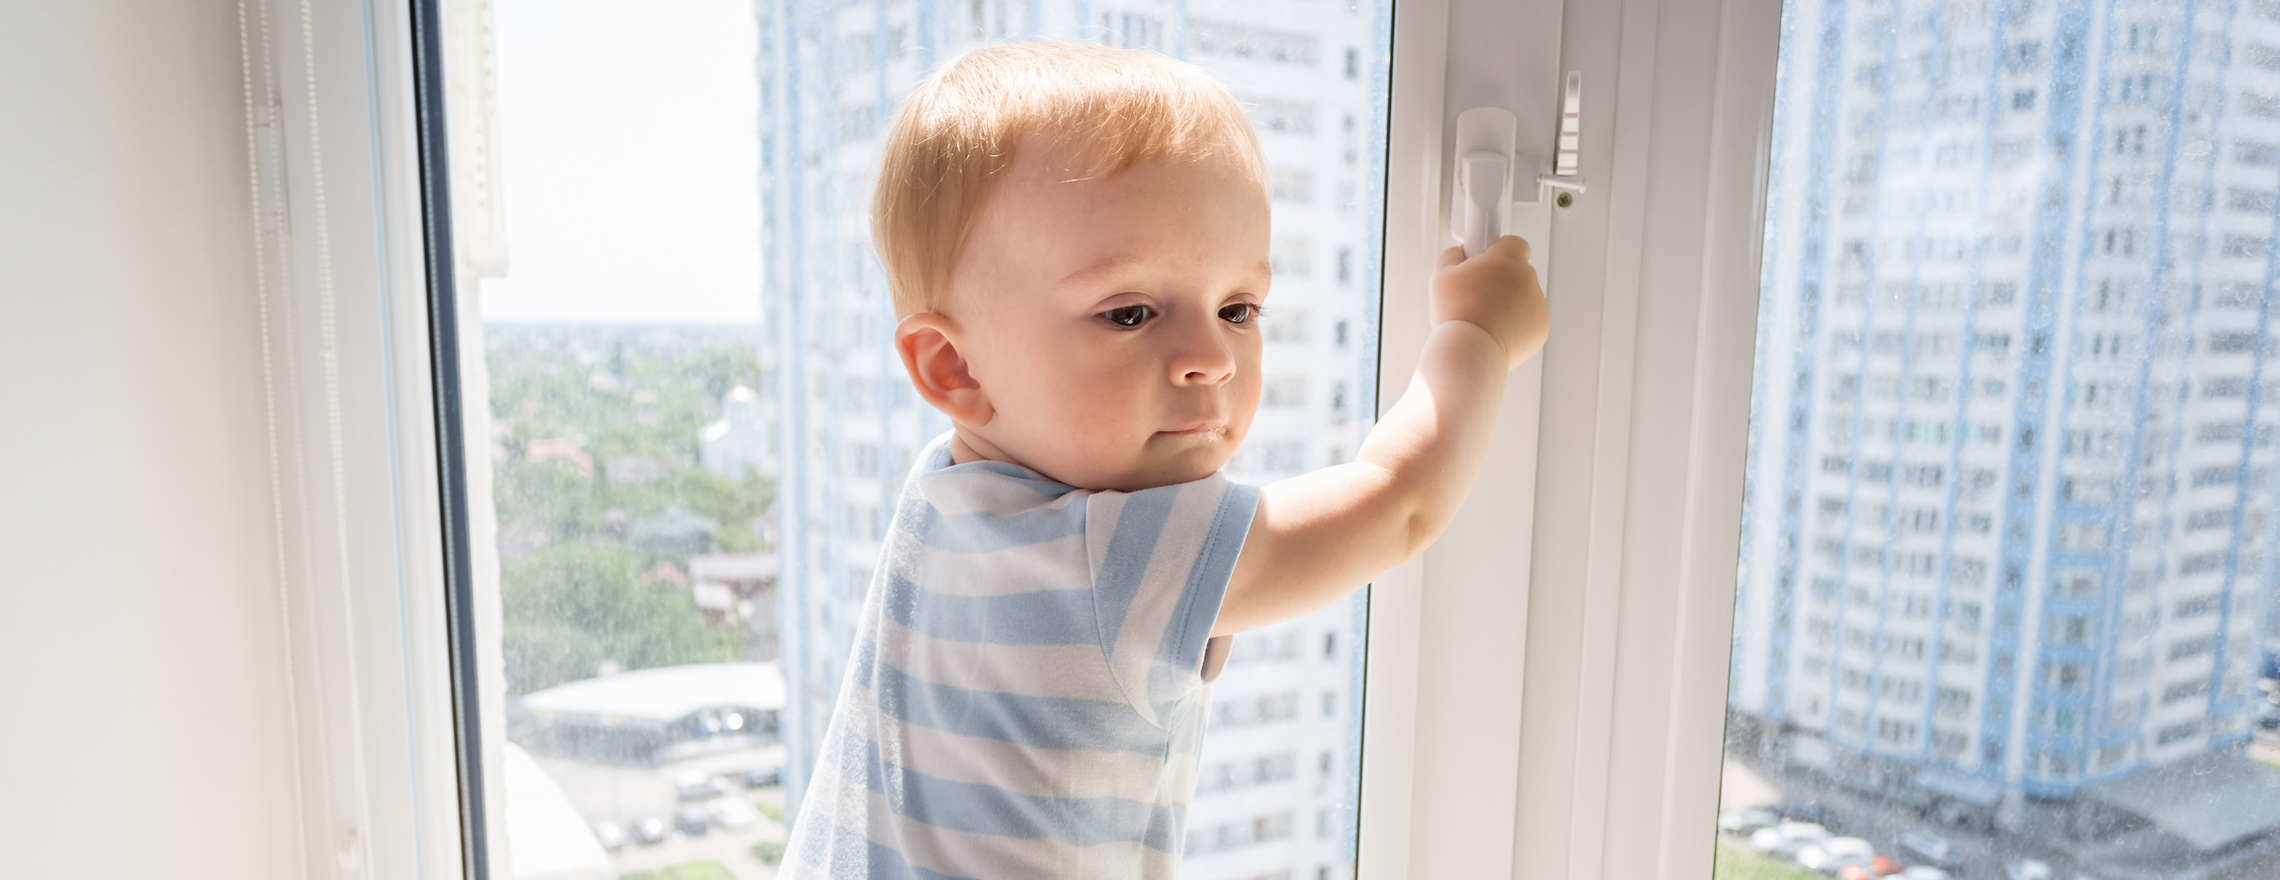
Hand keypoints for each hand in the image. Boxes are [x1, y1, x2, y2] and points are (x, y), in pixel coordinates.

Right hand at [1430, 236, 1548, 368]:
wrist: (1472, 351)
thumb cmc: (1458, 316)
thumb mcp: (1441, 275)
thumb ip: (1453, 256)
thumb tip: (1459, 254)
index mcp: (1507, 261)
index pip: (1513, 242)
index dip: (1498, 250)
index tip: (1486, 259)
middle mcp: (1527, 279)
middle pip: (1518, 270)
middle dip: (1501, 278)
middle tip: (1478, 293)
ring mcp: (1538, 304)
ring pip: (1524, 295)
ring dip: (1509, 302)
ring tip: (1484, 316)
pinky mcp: (1541, 328)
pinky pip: (1529, 318)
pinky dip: (1517, 323)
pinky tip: (1495, 330)